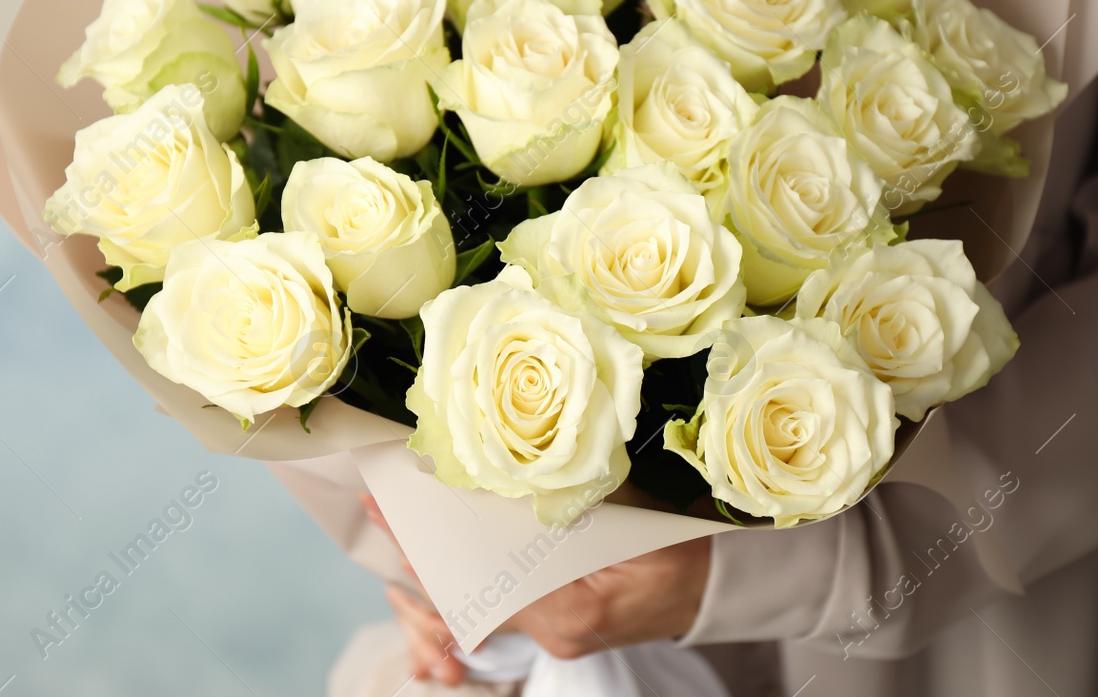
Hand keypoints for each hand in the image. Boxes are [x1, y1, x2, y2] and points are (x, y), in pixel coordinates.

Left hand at [363, 493, 712, 672]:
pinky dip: (466, 575)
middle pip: (469, 588)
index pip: (482, 567)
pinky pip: (500, 603)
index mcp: (572, 605)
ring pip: (479, 597)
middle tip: (376, 504)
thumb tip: (508, 461)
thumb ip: (573, 497)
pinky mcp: (558, 626)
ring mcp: (555, 634)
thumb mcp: (637, 513)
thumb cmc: (688, 544)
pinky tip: (437, 552)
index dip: (434, 532)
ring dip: (436, 560)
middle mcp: (555, 630)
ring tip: (392, 524)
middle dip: (419, 544)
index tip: (395, 500)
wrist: (721, 587)